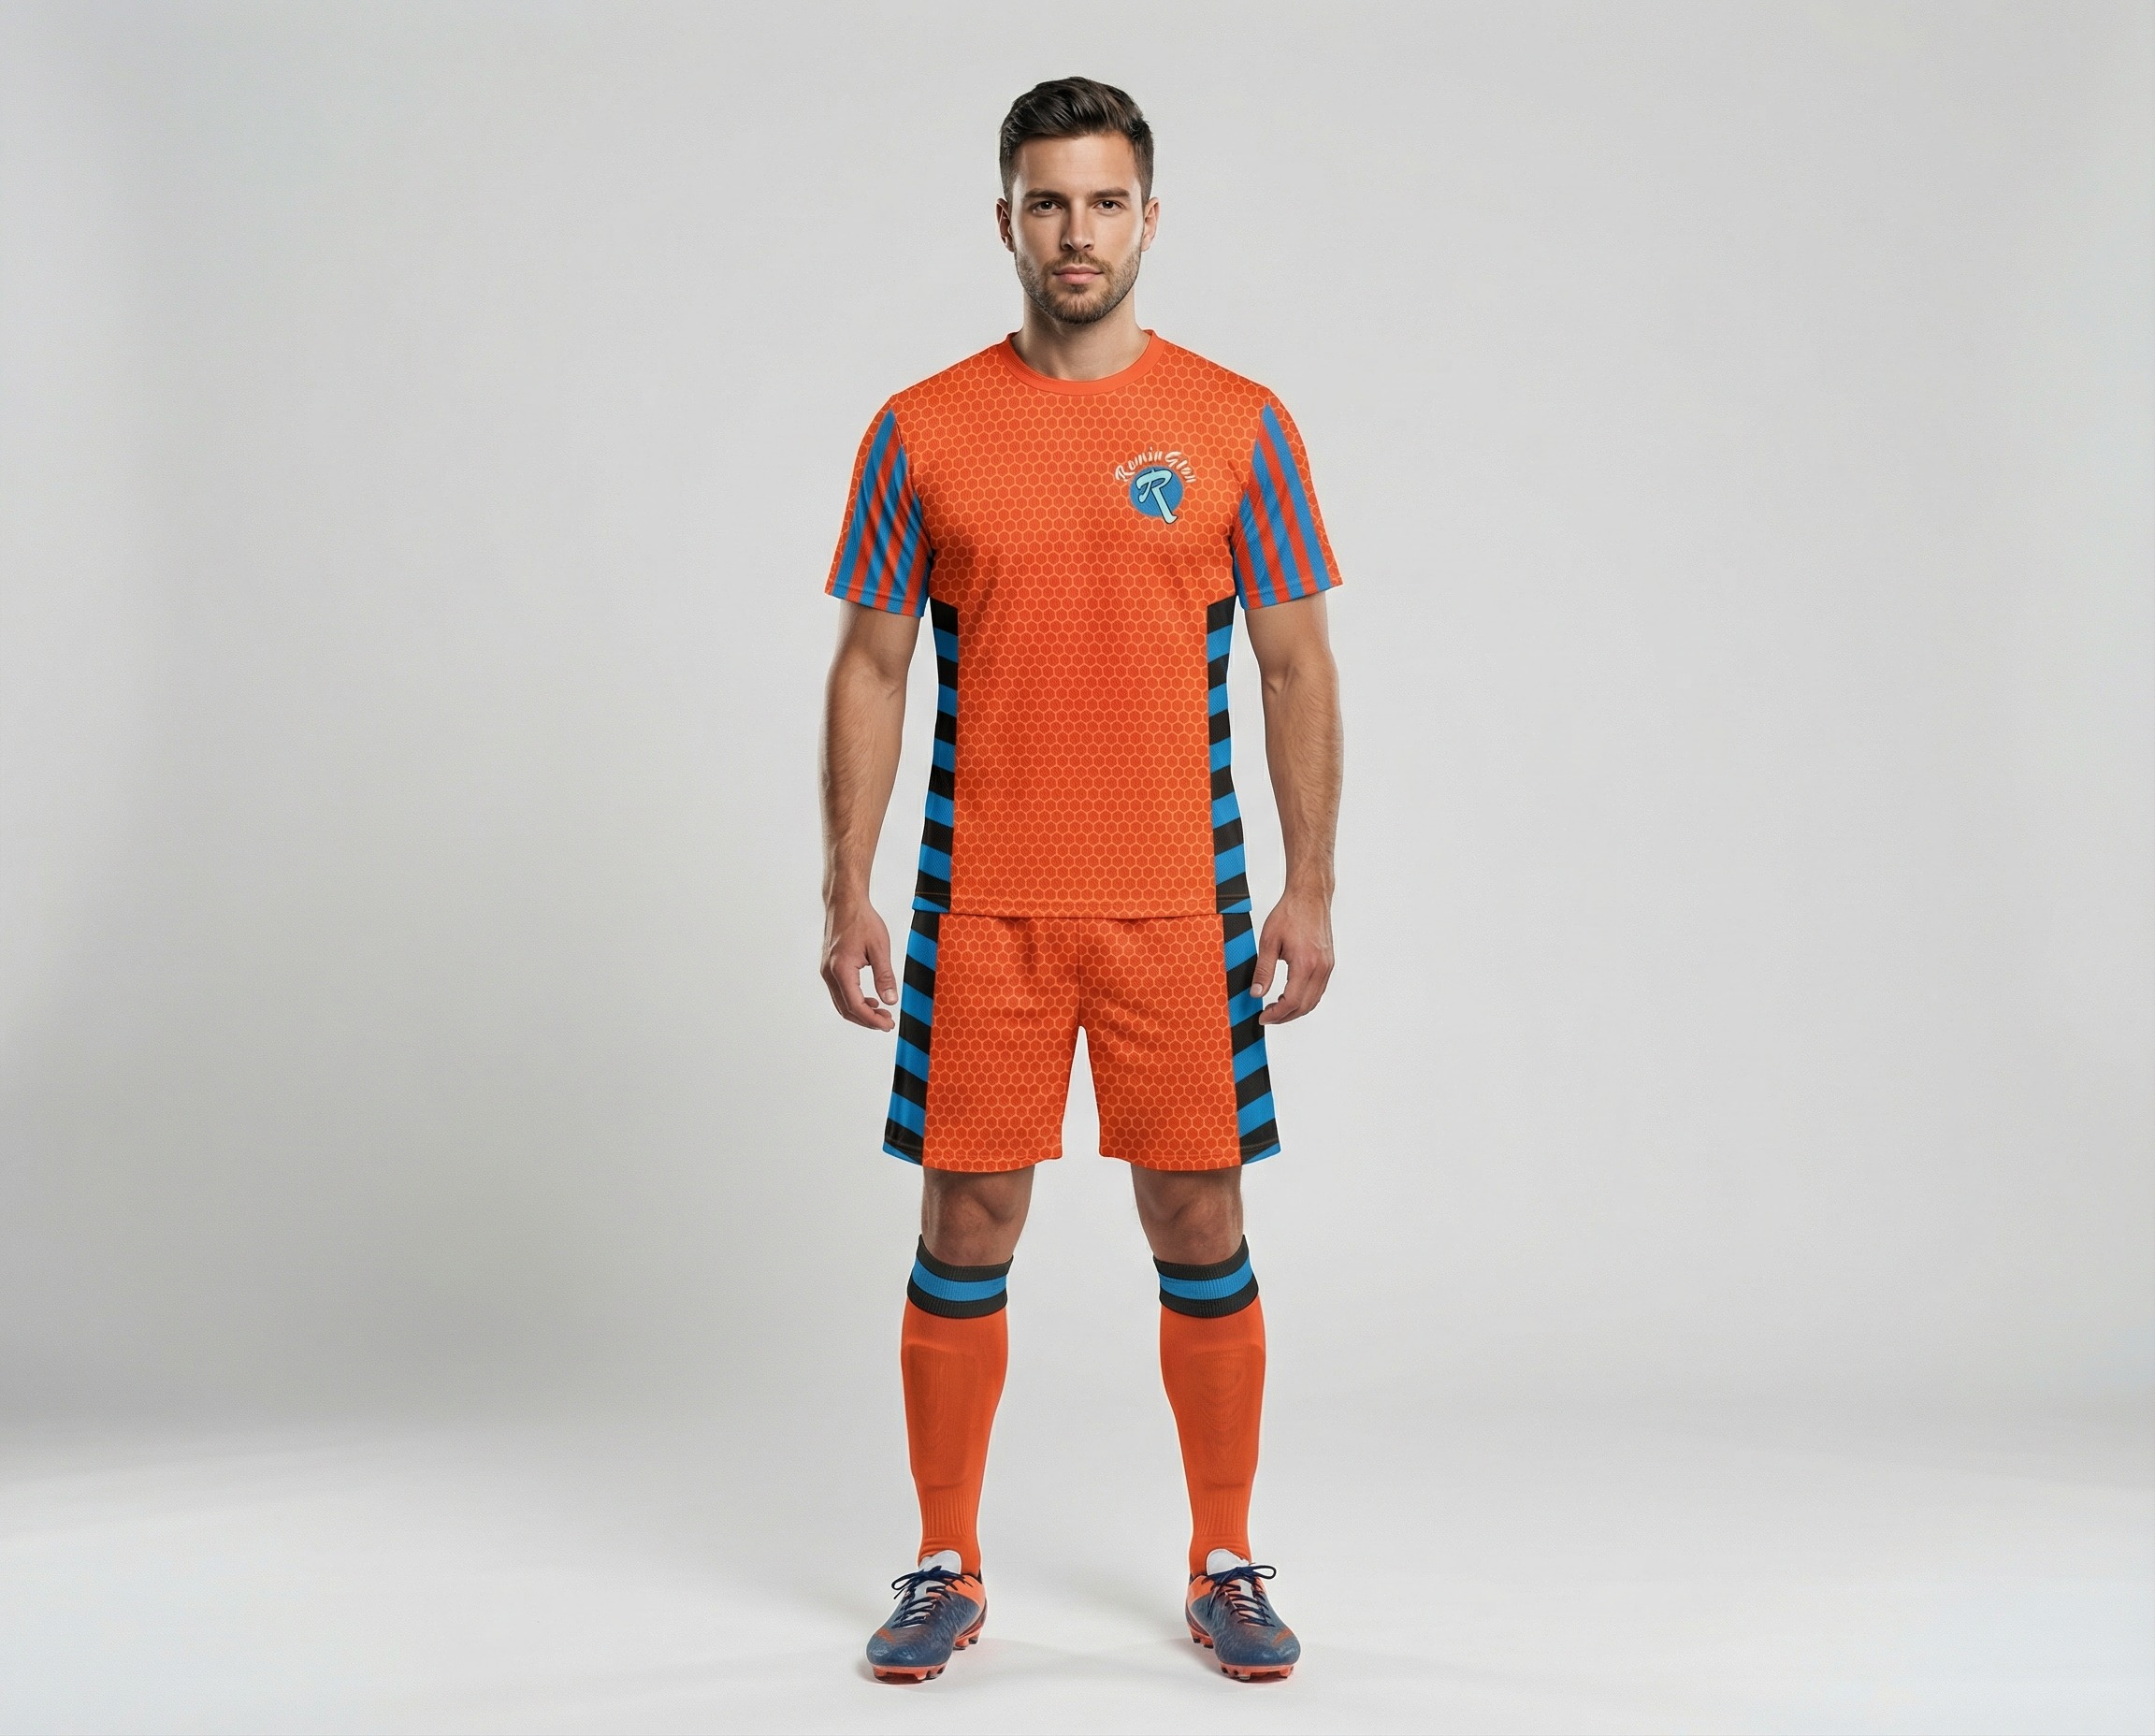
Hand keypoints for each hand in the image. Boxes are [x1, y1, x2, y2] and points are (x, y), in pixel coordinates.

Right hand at [822, 900, 896, 1028]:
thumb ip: (885, 976)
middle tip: (887, 1022)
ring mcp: (826, 971)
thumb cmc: (862, 920)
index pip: (855, 1006)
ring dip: (860, 1012)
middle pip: (846, 1009)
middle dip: (867, 1020)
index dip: (872, 1020)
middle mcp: (829, 973)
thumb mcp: (879, 948)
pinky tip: (870, 1000)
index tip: (888, 1025)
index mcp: (841, 969)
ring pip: (841, 1003)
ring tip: (881, 1013)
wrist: (845, 903)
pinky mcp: (829, 968)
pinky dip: (854, 1001)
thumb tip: (890, 1001)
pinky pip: (840, 993)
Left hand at [1251, 889, 1333, 1024]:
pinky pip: (1318, 989)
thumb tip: (1257, 993)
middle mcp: (1321, 967)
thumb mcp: (1268, 941)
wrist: (1309, 896)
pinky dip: (1305, 999)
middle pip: (1305, 1006)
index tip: (1264, 1017)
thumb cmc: (1290, 913)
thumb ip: (1263, 970)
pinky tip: (1291, 996)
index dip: (1277, 1014)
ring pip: (1314, 1000)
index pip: (1292, 1001)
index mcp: (1305, 963)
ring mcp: (1327, 966)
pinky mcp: (1329, 963)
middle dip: (1285, 1016)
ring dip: (1296, 1010)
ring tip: (1277, 1009)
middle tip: (1268, 1017)